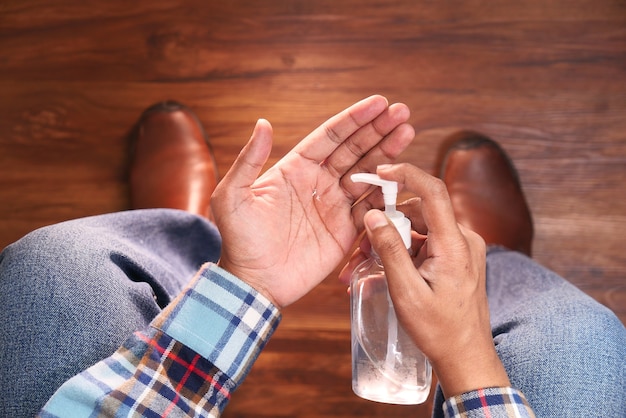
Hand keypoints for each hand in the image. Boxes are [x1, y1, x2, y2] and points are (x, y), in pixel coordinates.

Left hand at [213, 96, 414, 308]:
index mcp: (296, 169)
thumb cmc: (239, 240)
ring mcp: (334, 206)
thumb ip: (249, 160)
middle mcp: (319, 182)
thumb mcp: (233, 197)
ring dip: (388, 154)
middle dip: (378, 130)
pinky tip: (403, 177)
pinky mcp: (345, 231)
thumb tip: (263, 123)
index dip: (354, 119)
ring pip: (367, 174)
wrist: (254, 283)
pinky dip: (388, 194)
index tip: (378, 103)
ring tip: (407, 133)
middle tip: (402, 113)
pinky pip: (371, 208)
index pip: (330, 137)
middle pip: (354, 149)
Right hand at [342, 163, 510, 397]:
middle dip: (387, 224)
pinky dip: (404, 251)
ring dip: (392, 240)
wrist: (466, 356)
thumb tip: (373, 214)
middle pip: (419, 212)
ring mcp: (462, 249)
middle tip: (360, 248)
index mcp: (455, 245)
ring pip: (419, 228)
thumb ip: (390, 249)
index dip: (406, 174)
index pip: (433, 191)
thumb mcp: (406, 291)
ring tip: (366, 265)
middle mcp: (463, 240)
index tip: (380, 172)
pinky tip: (383, 269)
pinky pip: (426, 243)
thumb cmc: (438, 330)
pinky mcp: (457, 258)